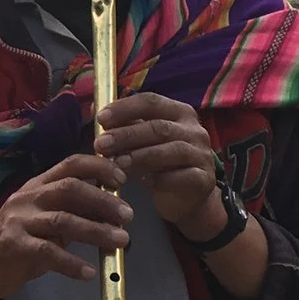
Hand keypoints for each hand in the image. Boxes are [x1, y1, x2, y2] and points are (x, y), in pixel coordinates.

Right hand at [0, 154, 132, 299]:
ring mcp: (18, 220)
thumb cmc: (21, 242)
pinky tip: (88, 273)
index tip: (122, 179)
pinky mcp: (13, 245)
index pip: (70, 164)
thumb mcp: (47, 222)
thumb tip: (114, 210)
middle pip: (69, 188)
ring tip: (119, 242)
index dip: (99, 167)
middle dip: (103, 201)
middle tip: (127, 216)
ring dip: (95, 231)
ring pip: (63, 220)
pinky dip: (72, 263)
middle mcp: (27, 197)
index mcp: (37, 186)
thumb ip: (75, 212)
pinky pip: (49, 252)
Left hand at [95, 92, 224, 240]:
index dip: (125, 108)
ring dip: (140, 156)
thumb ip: (124, 124)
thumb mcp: (142, 141)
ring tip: (116, 163)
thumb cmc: (160, 163)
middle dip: (126, 135)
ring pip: (170, 151)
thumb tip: (95, 106)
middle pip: (158, 127)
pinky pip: (181, 177)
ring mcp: (201, 154)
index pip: (151, 102)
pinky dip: (160, 179)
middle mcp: (194, 130)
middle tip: (100, 144)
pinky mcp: (203, 179)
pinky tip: (143, 182)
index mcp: (179, 112)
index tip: (101, 118)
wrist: (186, 197)